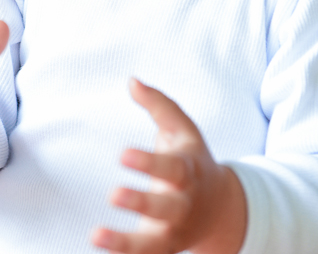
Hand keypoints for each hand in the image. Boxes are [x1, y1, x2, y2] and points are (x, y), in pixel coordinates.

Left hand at [91, 79, 247, 253]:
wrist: (221, 209)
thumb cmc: (191, 160)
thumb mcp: (182, 129)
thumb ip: (158, 105)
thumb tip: (132, 80)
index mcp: (188, 171)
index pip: (171, 168)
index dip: (148, 163)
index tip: (122, 155)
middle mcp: (183, 204)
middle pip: (166, 207)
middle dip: (142, 203)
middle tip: (113, 194)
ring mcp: (174, 231)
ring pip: (154, 243)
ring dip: (126, 243)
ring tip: (96, 235)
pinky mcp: (163, 248)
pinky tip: (99, 248)